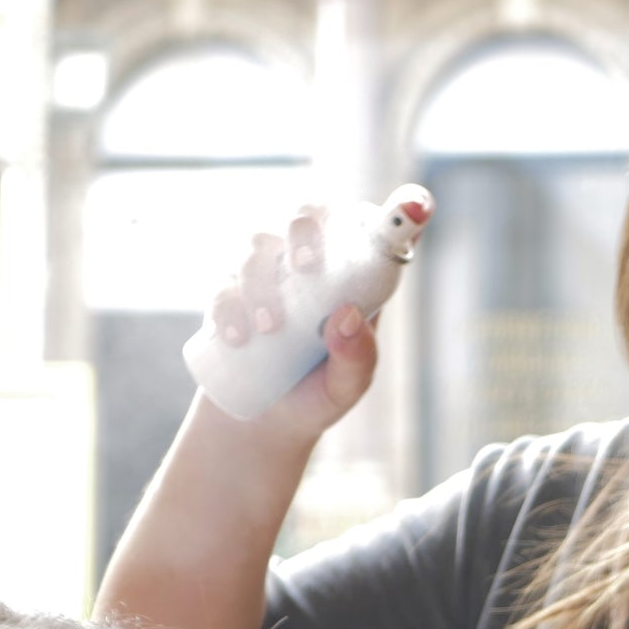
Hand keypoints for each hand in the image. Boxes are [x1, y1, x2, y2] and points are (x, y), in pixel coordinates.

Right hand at [204, 205, 378, 446]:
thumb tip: (346, 316)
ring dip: (261, 279)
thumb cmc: (318, 393)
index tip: (406, 207)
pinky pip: (222, 283)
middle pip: (304, 215)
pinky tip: (236, 335)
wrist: (266, 422)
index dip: (383, 210)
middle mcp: (306, 261)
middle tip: (305, 267)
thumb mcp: (348, 386)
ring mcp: (265, 272)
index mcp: (348, 274)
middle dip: (303, 231)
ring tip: (268, 328)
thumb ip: (358, 358)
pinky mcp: (228, 292)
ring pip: (256, 247)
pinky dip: (226, 304)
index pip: (361, 226)